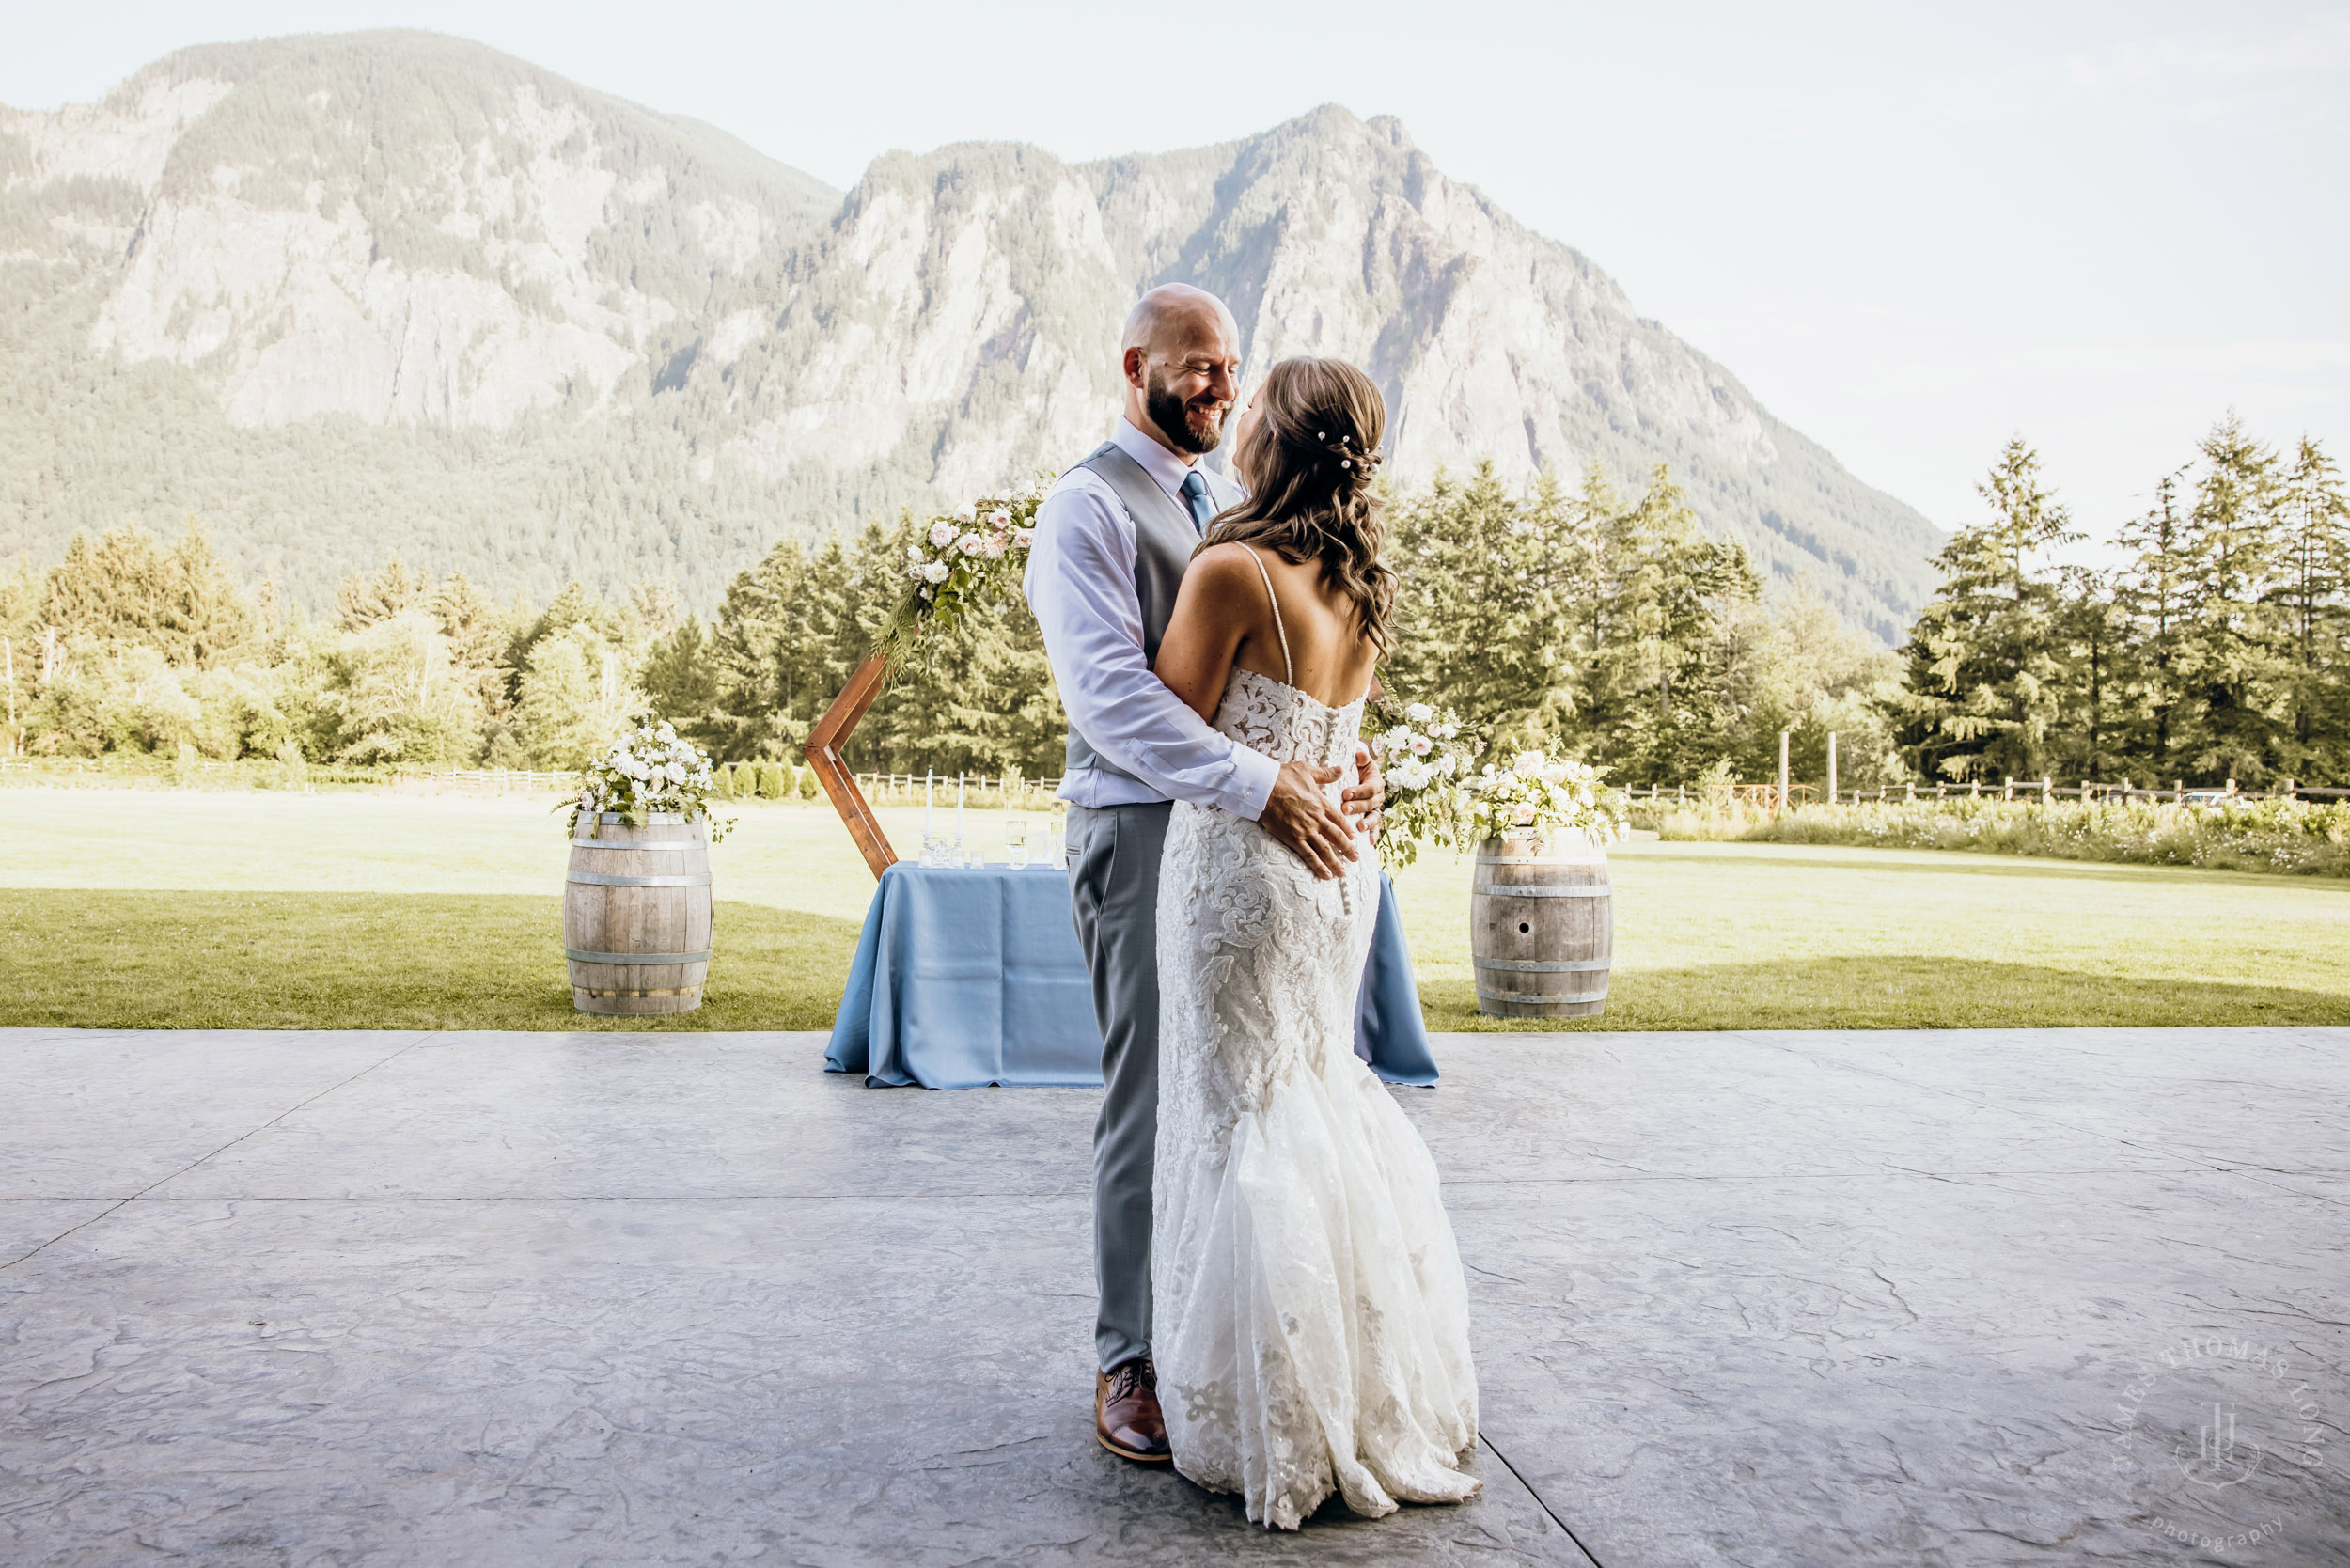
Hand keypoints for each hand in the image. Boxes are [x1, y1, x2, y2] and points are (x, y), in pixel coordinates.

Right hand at [1257, 760, 1361, 879]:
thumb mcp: (1307, 770)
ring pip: (1326, 850)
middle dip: (1348, 849)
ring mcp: (1306, 830)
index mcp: (1321, 803)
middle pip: (1337, 837)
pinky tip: (1326, 875)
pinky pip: (1309, 855)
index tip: (1353, 837)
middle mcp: (1317, 819)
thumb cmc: (1283, 777)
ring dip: (1336, 862)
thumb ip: (1325, 773)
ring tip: (1343, 872)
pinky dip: (1318, 866)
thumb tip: (1341, 769)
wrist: (1264, 787)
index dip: (1347, 830)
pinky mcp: (1293, 838)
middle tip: (1355, 858)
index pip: (1340, 820)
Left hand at [1344, 741, 1384, 829]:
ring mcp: (1376, 809)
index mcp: (1376, 782)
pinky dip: (1373, 835)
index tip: (1345, 794)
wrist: (1357, 777)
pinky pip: (1375, 829)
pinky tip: (1370, 843)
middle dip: (1358, 807)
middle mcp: (1378, 797)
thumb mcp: (1359, 762)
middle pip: (1370, 803)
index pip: (1369, 788)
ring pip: (1374, 817)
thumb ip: (1361, 758)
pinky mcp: (1372, 820)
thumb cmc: (1356, 769)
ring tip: (1359, 828)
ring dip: (1367, 823)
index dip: (1359, 791)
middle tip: (1345, 809)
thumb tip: (1359, 753)